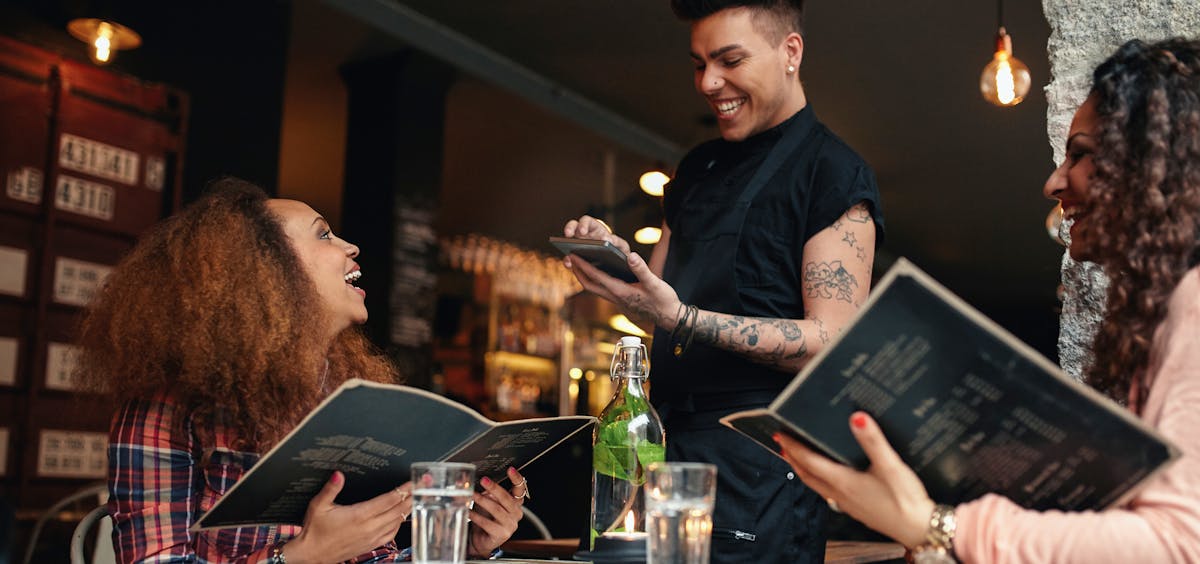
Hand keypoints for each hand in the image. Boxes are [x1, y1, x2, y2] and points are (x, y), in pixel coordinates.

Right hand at [284, 471, 410, 562]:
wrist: (312, 554)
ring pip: (397, 522)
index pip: (389, 500)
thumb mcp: (318, 506)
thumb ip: (330, 489)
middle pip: (398, 510)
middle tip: (423, 485)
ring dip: (407, 509)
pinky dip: (399, 524)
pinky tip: (402, 517)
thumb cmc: (314, 530)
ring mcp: (371, 537)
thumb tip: (338, 474)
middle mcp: (369, 527)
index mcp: (359, 515)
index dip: (404, 490)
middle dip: (412, 496)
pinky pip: (391, 534)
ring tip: (416, 497)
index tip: (414, 481)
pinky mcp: (370, 545)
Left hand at [467, 467, 527, 556]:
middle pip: (507, 498)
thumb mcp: (486, 501)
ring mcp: (510, 525)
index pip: (520, 488)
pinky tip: (469, 512)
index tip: (510, 469)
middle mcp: (516, 513)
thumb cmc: (486, 518)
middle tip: (484, 481)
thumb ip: (482, 491)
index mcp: (516, 503)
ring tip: (472, 495)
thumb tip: (464, 480)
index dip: (516, 478)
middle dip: (494, 488)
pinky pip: (487, 523)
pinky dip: (476, 516)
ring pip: (497, 510)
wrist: (482, 540)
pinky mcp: (502, 534)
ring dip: (483, 501)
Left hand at [561, 217, 681, 330]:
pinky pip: (602, 289)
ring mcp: (617, 300)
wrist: (669, 317)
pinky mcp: (621, 300)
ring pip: (595, 288)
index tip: (573, 255)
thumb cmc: (663, 301)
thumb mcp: (654, 283)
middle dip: (578, 272)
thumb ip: (641, 269)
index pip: (597, 277)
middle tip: (569, 258)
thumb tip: (630, 255)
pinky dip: (596, 279)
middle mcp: (615, 297)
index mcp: (621, 292)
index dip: (583, 265)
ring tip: (578, 263)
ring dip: (585, 276)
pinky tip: (598, 271)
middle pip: (589, 285)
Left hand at [774, 412, 933, 548]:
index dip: (794, 446)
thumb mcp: (891, 466)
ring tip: (796, 457)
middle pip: (806, 474)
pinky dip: (818, 480)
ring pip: (815, 485)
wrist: (919, 529)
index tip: (780, 434)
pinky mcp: (855, 508)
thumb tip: (856, 417)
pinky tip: (826, 476)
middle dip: (792, 457)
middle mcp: (840, 494)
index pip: (809, 461)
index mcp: (844, 482)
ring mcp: (846, 503)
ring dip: (803, 469)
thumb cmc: (906, 500)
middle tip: (782, 443)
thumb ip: (873, 441)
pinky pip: (827, 492)